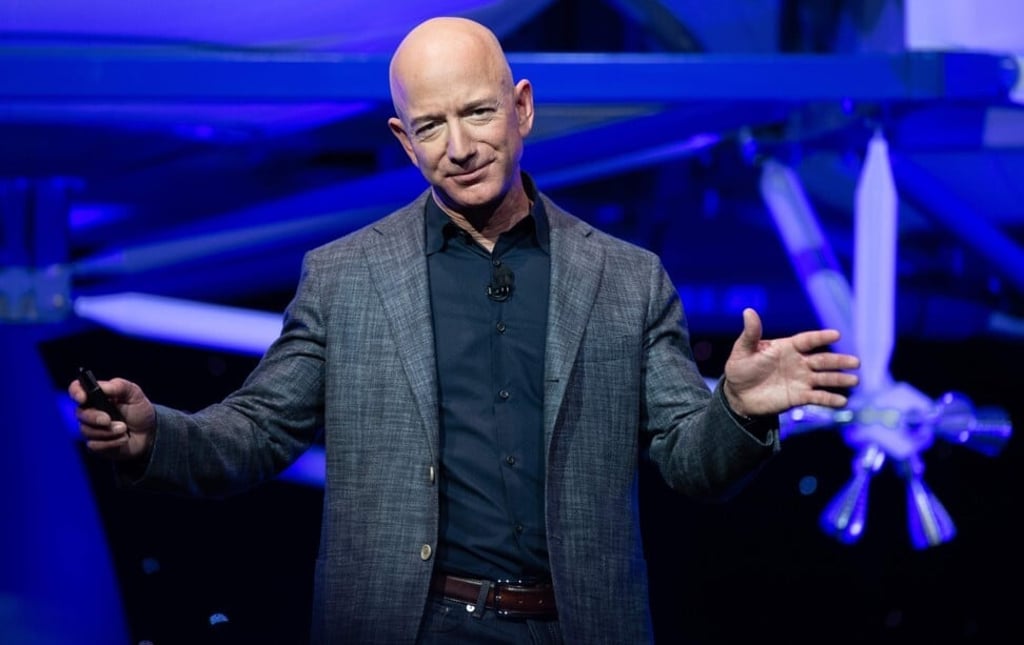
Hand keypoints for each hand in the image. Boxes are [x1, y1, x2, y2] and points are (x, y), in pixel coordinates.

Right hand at [69, 376, 156, 460]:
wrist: (148, 433)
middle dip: (94, 417)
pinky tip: (123, 439)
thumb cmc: (139, 411)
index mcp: (96, 396)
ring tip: (124, 429)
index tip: (83, 398)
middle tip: (108, 420)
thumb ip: (120, 386)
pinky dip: (111, 443)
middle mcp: (89, 411)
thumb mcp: (134, 394)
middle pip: (79, 413)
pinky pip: (94, 445)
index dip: (76, 392)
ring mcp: (91, 428)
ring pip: (86, 431)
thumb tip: (103, 386)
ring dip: (108, 432)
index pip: (76, 390)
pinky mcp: (95, 444)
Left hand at [722, 308, 859, 416]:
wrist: (738, 395)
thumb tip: (748, 311)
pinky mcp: (799, 397)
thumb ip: (750, 334)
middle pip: (822, 360)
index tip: (836, 335)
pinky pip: (818, 397)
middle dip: (839, 361)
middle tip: (856, 362)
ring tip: (854, 380)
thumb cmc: (740, 369)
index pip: (807, 340)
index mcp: (787, 348)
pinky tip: (842, 401)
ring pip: (825, 378)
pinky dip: (830, 399)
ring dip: (839, 379)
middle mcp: (798, 363)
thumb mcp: (743, 350)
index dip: (821, 337)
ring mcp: (801, 380)